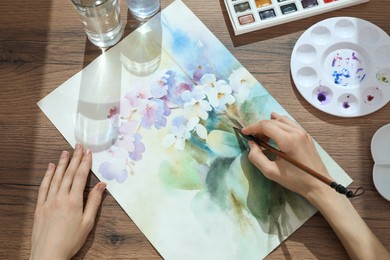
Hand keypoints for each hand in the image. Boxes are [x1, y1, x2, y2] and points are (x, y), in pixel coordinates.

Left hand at [30, 144, 105, 259]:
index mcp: (74, 201)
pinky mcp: (40, 206)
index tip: (88, 152)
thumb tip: (101, 185)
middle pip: (68, 174)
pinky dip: (47, 175)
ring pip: (56, 177)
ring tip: (66, 152)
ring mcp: (48, 201)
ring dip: (61, 163)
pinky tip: (50, 167)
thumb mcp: (88, 223)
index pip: (80, 177)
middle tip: (78, 146)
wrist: (48, 254)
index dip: (85, 163)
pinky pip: (43, 187)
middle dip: (75, 158)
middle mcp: (60, 198)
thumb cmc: (70, 241)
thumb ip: (94, 202)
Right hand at [242, 112, 329, 198]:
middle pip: (272, 121)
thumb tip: (251, 144)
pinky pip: (290, 123)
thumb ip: (256, 157)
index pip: (266, 125)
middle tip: (253, 137)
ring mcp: (303, 132)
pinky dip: (280, 124)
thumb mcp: (271, 172)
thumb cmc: (295, 180)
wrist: (318, 184)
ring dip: (270, 124)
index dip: (252, 127)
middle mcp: (296, 132)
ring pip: (282, 120)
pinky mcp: (306, 135)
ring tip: (263, 135)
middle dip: (259, 127)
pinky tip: (275, 130)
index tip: (244, 132)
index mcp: (288, 140)